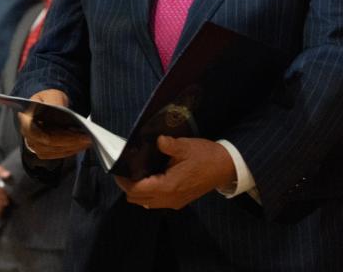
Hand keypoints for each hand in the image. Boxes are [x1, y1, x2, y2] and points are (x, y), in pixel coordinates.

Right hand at [17, 88, 92, 159]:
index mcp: (25, 118)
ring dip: (72, 147)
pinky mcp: (44, 151)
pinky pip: (57, 154)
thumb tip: (60, 112)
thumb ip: (54, 102)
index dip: (51, 135)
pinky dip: (71, 150)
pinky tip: (82, 144)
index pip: (34, 131)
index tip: (72, 133)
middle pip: (48, 143)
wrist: (49, 105)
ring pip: (54, 151)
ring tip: (88, 140)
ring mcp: (35, 144)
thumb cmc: (49, 99)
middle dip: (69, 141)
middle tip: (88, 137)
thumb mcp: (52, 95)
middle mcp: (27, 134)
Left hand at [115, 136, 235, 209]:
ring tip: (136, 172)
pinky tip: (150, 177)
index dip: (123, 180)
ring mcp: (174, 202)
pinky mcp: (179, 201)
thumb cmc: (205, 156)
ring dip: (138, 190)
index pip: (136, 189)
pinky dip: (148, 192)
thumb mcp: (185, 147)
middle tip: (125, 168)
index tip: (117, 168)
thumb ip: (167, 144)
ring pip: (146, 202)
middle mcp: (168, 199)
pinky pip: (156, 201)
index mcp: (167, 186)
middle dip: (128, 185)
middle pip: (137, 198)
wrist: (226, 167)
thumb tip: (154, 140)